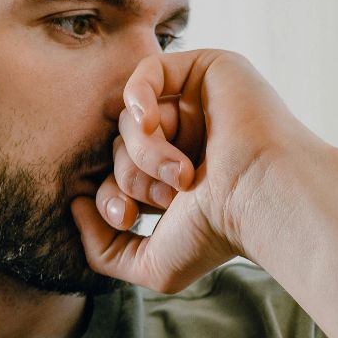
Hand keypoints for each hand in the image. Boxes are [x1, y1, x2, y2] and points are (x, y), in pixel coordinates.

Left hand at [71, 49, 320, 292]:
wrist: (262, 200)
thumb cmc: (219, 234)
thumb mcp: (152, 265)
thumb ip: (102, 251)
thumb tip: (76, 206)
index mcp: (177, 179)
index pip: (119, 176)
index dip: (110, 196)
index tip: (125, 218)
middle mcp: (188, 140)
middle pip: (119, 147)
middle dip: (131, 177)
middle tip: (168, 198)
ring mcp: (198, 105)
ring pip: (131, 118)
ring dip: (144, 152)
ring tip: (181, 176)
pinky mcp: (208, 72)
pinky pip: (148, 71)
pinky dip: (137, 99)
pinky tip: (150, 123)